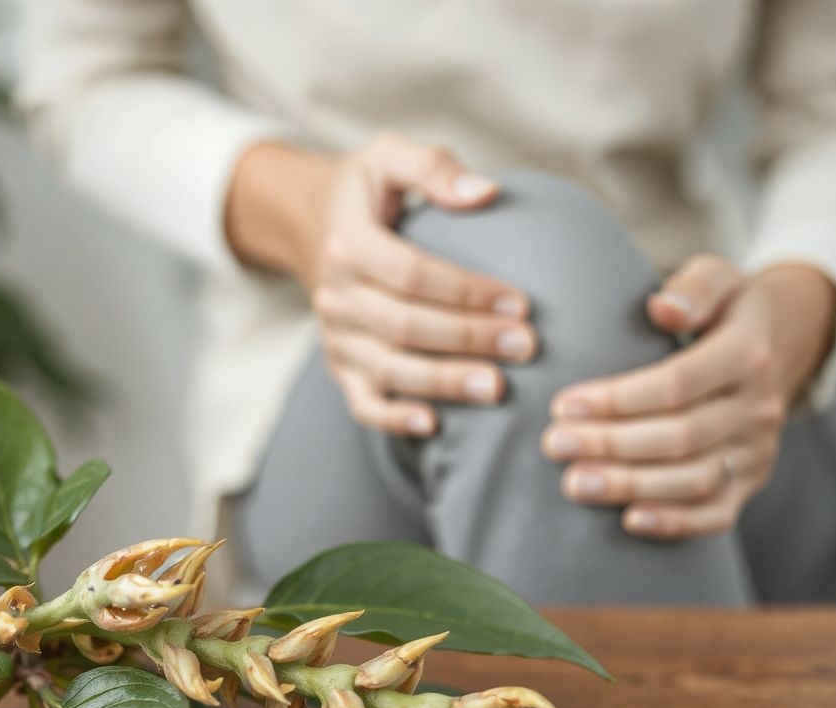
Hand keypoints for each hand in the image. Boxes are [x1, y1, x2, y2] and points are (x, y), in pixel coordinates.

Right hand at [225, 135, 533, 435]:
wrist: (310, 222)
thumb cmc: (366, 190)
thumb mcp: (390, 156)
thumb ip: (434, 167)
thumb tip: (486, 193)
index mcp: (347, 242)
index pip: (409, 272)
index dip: (465, 291)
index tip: (520, 303)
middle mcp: (334, 294)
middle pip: (403, 325)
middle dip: (467, 339)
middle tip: (525, 347)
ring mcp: (335, 336)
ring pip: (386, 368)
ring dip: (442, 382)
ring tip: (496, 388)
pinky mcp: (339, 365)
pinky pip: (362, 403)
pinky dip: (394, 419)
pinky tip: (434, 424)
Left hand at [541, 256, 835, 538]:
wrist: (777, 346)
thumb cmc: (726, 310)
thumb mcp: (718, 278)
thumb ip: (693, 288)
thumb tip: (661, 307)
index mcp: (746, 354)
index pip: (677, 384)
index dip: (618, 399)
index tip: (562, 405)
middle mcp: (758, 407)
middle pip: (679, 436)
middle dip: (611, 444)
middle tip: (553, 444)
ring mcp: (756, 451)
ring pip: (693, 479)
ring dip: (630, 485)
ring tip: (573, 483)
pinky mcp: (750, 482)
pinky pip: (717, 514)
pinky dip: (674, 523)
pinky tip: (629, 520)